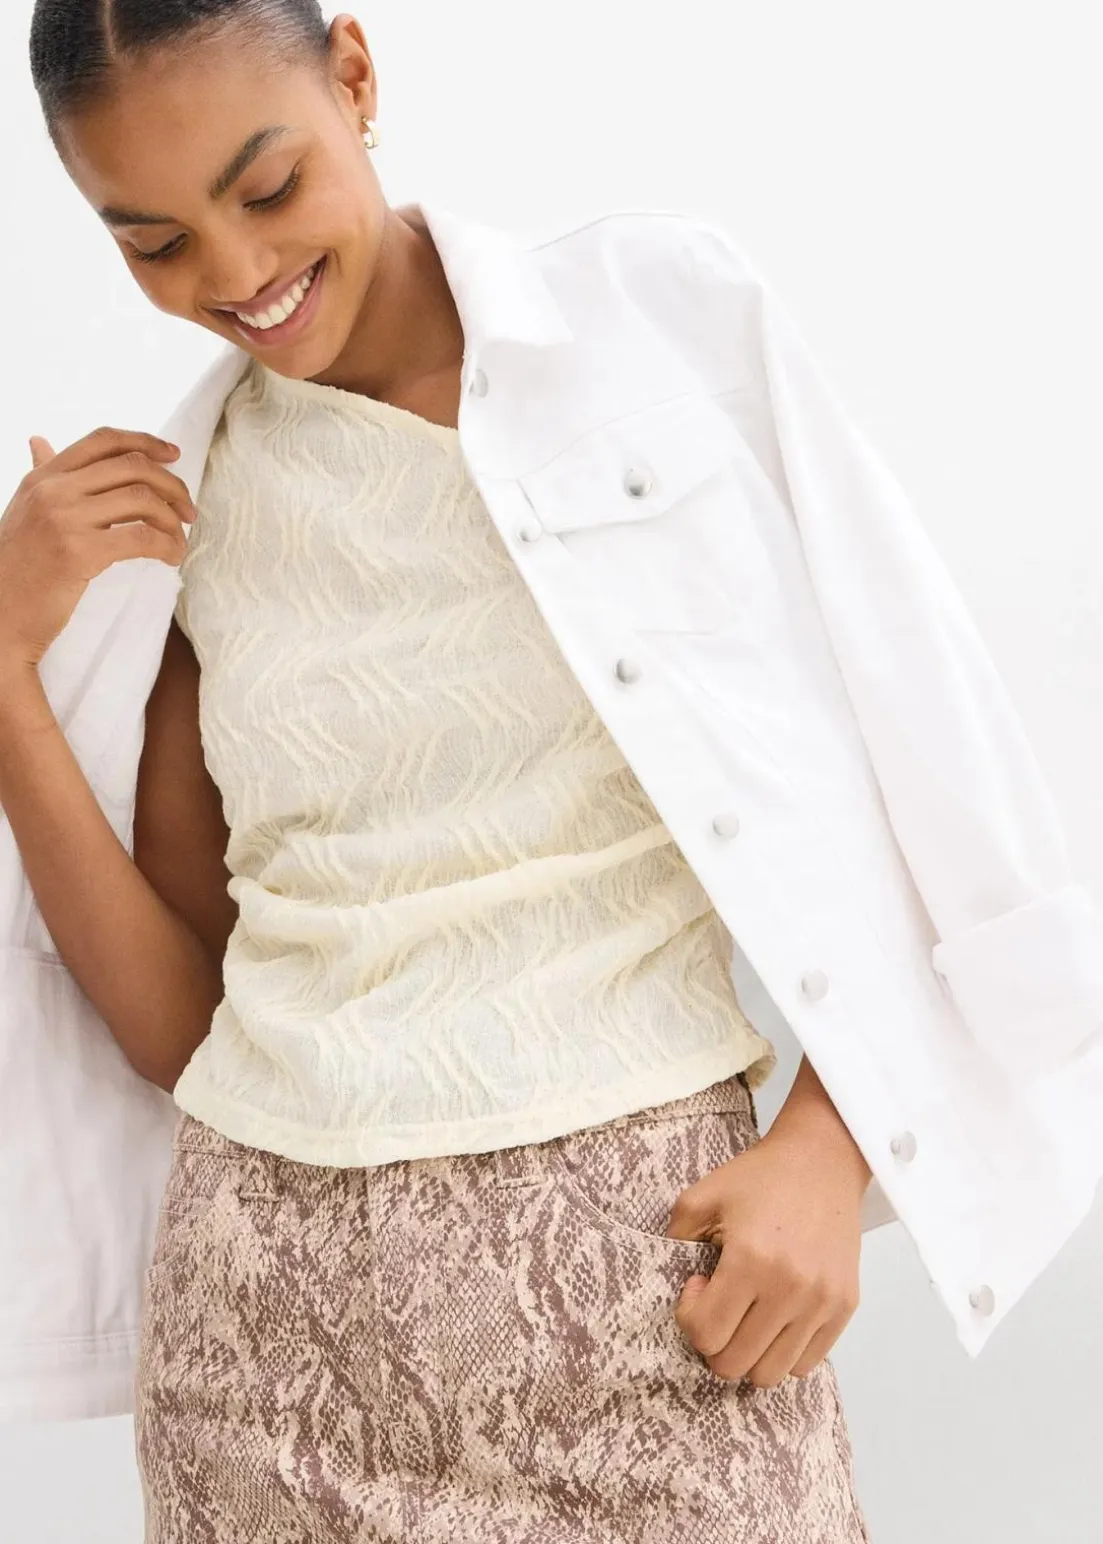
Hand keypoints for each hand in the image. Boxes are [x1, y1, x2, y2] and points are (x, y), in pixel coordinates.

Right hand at [0, 426, 194, 669]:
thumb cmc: (16, 566)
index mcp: (44, 477)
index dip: (146, 442)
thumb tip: (39, 441)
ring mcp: (65, 518)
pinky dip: (167, 546)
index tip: (174, 456)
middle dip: (172, 487)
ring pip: (142, 499)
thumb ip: (40, 474)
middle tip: (188, 511)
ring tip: (180, 540)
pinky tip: (171, 558)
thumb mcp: (23, 509)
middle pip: (132, 467)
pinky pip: (142, 538)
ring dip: (173, 521)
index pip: (103, 441)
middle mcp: (53, 490)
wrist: (1, 614)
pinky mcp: (80, 552)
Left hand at [664, 1118, 866, 1387]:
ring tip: (747, 1314)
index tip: (699, 1285)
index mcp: (750, 1260)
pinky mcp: (844, 1307)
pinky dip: (783, 1351)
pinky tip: (775, 1315)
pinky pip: (806, 1363)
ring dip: (749, 1353)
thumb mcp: (702, 1195)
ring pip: (771, 1374)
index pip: (707, 1335)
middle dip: (714, 1342)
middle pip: (735, 1364)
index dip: (690, 1317)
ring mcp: (821, 1302)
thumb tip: (676, 1289)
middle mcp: (790, 1289)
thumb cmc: (760, 1177)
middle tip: (719, 1303)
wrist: (822, 1160)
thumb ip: (675, 1240)